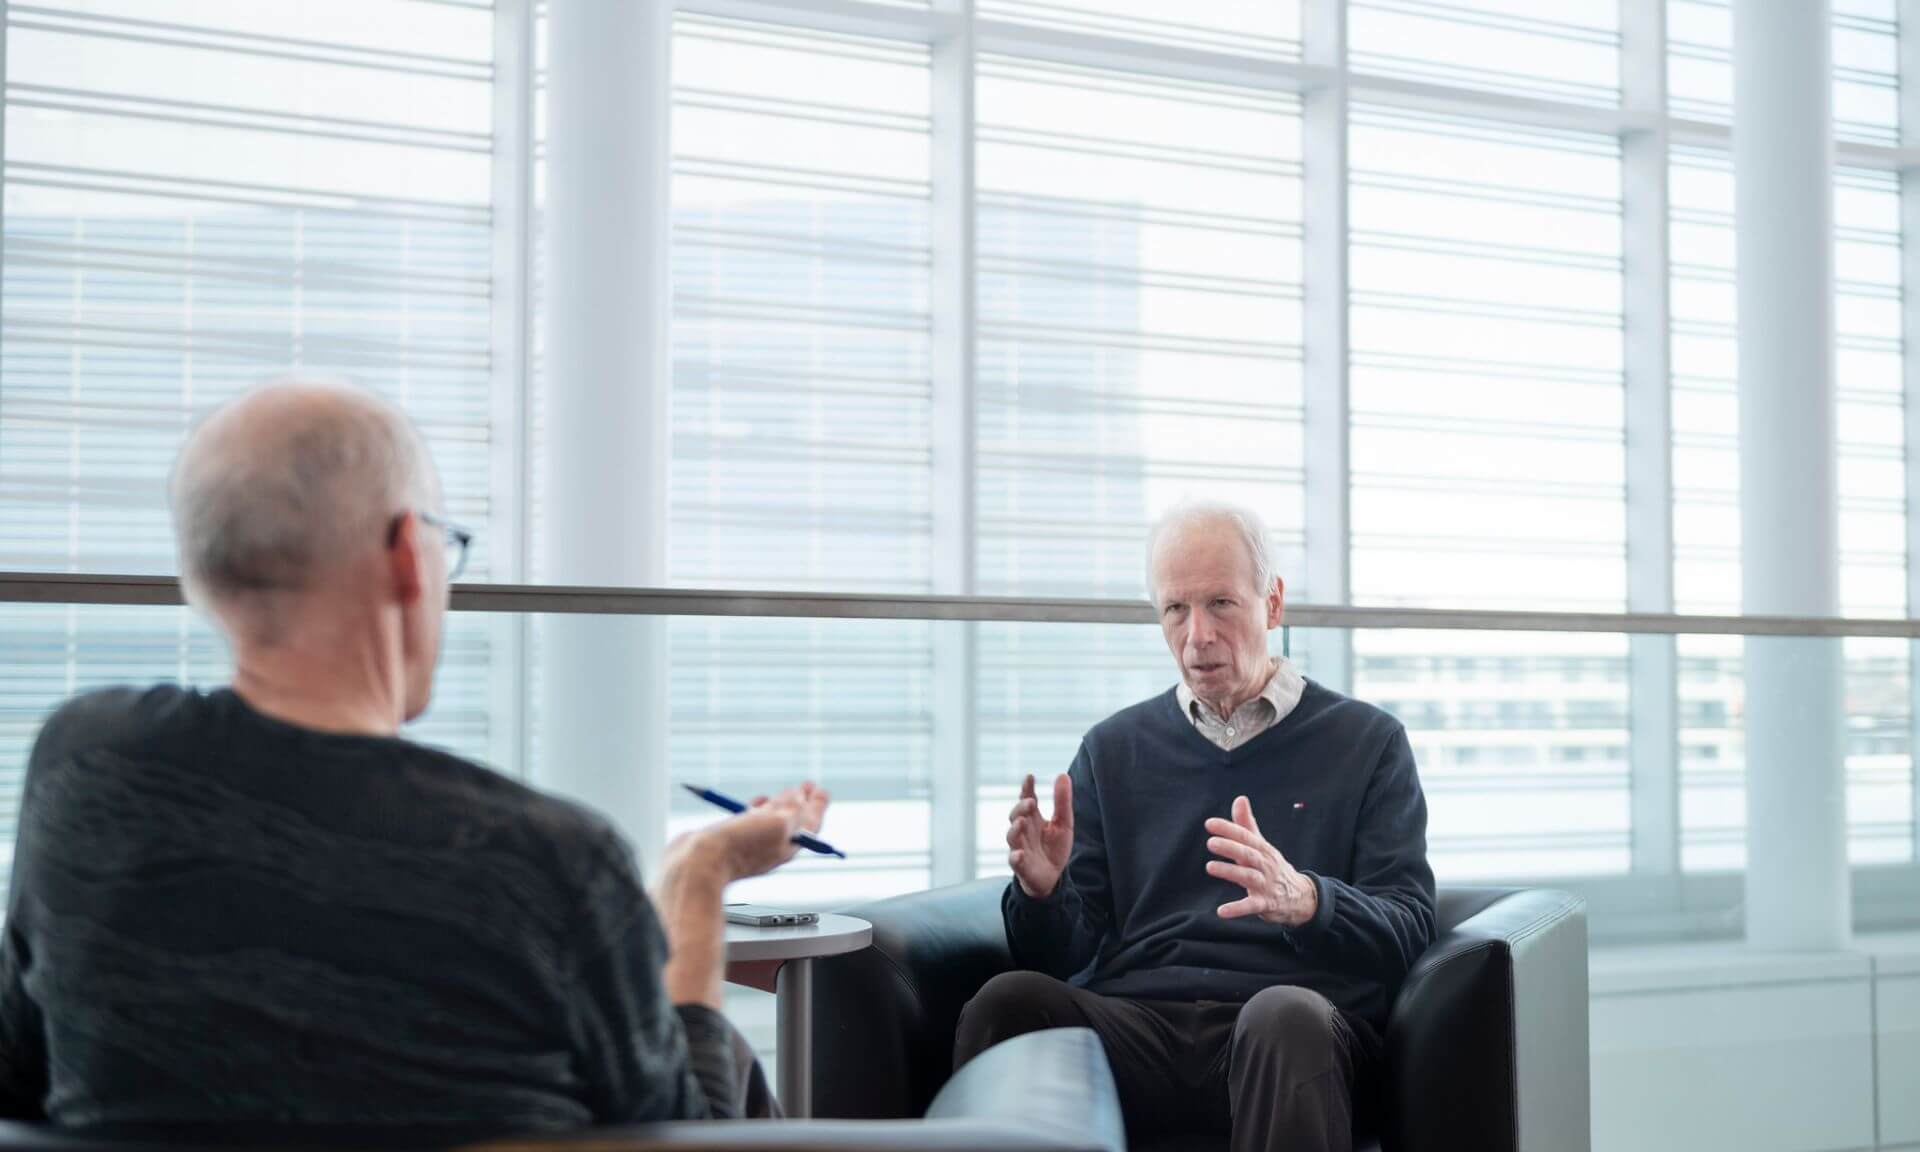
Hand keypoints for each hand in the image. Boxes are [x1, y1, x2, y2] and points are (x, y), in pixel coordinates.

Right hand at [666, 782, 830, 888]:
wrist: (698, 865)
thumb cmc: (738, 847)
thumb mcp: (778, 824)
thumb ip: (794, 810)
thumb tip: (799, 797)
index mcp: (788, 845)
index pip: (810, 823)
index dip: (817, 805)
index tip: (820, 789)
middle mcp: (771, 845)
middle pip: (793, 821)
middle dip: (801, 803)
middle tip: (807, 786)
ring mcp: (750, 843)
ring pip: (771, 820)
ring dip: (779, 804)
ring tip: (784, 792)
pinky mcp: (730, 839)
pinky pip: (750, 821)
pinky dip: (756, 809)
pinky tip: (756, 801)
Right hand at [1007, 773, 1072, 898]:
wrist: (1052, 877)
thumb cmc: (1054, 847)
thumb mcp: (1063, 823)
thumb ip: (1062, 801)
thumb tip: (1062, 774)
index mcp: (1033, 818)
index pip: (1027, 799)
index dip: (1027, 788)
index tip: (1030, 777)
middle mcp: (1023, 831)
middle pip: (1016, 816)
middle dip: (1021, 808)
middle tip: (1031, 802)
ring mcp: (1020, 847)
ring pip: (1012, 836)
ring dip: (1015, 829)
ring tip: (1021, 822)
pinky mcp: (1021, 866)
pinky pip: (1014, 861)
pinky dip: (1015, 857)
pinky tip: (1019, 853)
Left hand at [1204, 795, 1317, 926]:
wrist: (1300, 896)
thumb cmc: (1273, 867)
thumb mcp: (1261, 846)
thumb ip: (1247, 825)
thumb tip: (1239, 798)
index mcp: (1263, 850)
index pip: (1246, 837)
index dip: (1229, 829)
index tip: (1210, 823)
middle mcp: (1266, 866)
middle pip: (1249, 855)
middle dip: (1231, 848)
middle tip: (1211, 842)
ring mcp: (1266, 885)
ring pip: (1249, 877)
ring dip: (1230, 872)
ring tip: (1210, 867)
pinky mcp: (1265, 904)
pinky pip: (1251, 906)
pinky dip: (1237, 909)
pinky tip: (1221, 911)